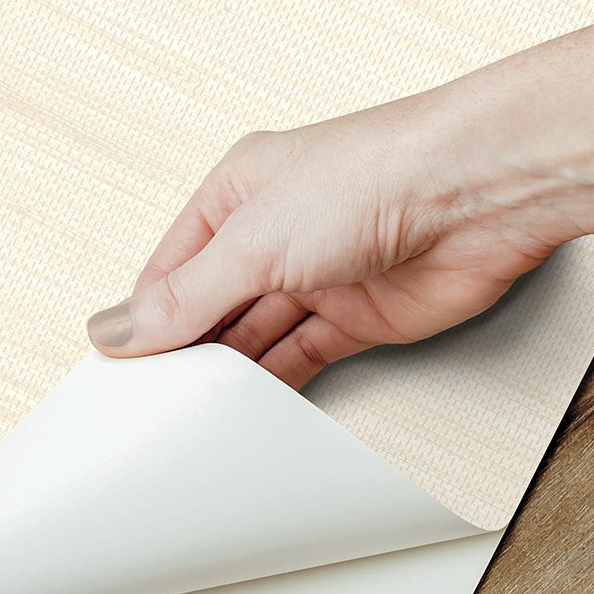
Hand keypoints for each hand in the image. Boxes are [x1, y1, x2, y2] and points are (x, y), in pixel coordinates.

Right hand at [85, 101, 569, 388]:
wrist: (477, 195)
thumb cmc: (371, 176)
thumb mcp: (252, 241)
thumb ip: (185, 296)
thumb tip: (117, 330)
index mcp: (237, 193)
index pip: (170, 268)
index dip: (144, 318)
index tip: (116, 371)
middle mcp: (276, 232)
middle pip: (212, 305)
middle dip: (186, 350)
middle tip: (150, 405)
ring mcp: (319, 275)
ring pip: (257, 336)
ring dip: (231, 373)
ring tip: (194, 417)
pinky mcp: (362, 316)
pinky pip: (305, 357)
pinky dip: (279, 385)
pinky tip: (251, 412)